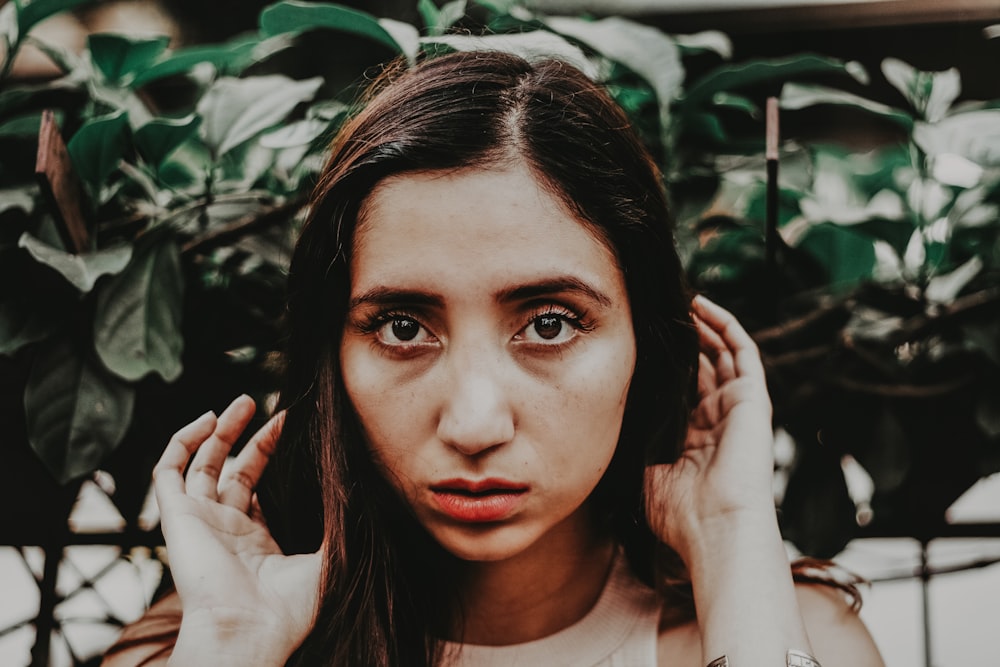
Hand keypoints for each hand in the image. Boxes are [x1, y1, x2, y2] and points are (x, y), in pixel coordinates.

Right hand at [154, 395, 322, 662]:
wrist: (249, 629)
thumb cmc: (289, 608)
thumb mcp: (327, 559)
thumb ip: (340, 526)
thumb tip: (359, 490)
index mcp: (254, 542)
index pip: (255, 488)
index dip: (269, 453)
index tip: (291, 424)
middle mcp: (223, 529)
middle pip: (230, 470)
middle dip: (247, 436)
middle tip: (266, 405)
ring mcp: (198, 521)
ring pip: (199, 464)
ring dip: (218, 431)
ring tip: (242, 402)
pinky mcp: (176, 516)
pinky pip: (167, 470)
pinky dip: (182, 441)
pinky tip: (208, 419)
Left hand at [644, 296, 775, 561]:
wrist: (715, 528)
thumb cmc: (679, 513)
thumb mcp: (645, 473)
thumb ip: (635, 443)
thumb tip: (608, 413)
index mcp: (692, 438)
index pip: (679, 389)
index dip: (662, 363)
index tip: (638, 340)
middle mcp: (716, 419)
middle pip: (702, 366)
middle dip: (682, 338)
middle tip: (656, 312)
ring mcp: (736, 407)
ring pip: (722, 353)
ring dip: (702, 324)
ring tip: (677, 300)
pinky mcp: (753, 399)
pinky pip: (742, 351)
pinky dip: (725, 325)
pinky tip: (701, 306)